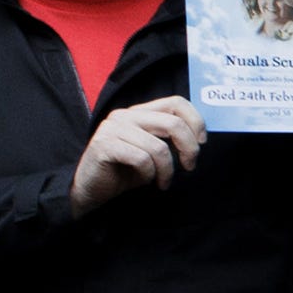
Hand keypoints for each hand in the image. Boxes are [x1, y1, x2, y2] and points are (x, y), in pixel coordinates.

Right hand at [70, 95, 206, 211]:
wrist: (91, 190)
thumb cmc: (126, 171)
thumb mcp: (154, 151)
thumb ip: (170, 138)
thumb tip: (199, 136)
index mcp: (139, 112)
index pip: (176, 102)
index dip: (196, 121)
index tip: (201, 142)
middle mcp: (124, 115)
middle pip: (173, 123)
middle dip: (189, 149)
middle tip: (189, 166)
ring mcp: (112, 129)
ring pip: (159, 147)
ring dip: (168, 170)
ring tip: (163, 180)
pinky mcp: (103, 146)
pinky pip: (142, 159)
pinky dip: (150, 174)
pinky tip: (146, 180)